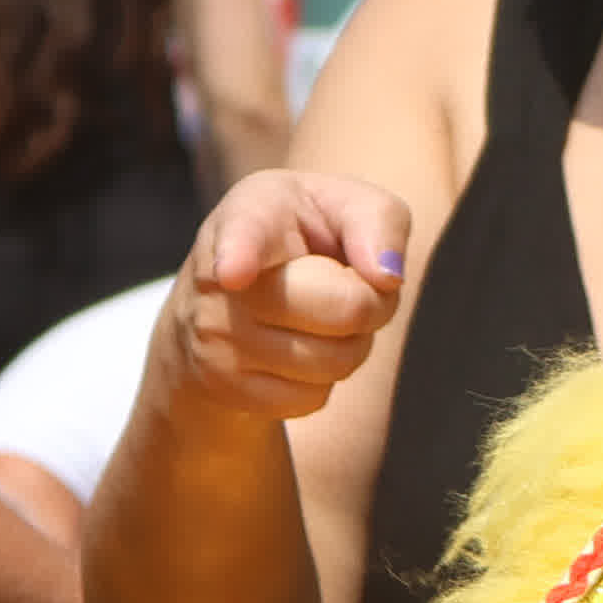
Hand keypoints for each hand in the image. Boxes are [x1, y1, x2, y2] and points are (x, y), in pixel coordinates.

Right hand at [150, 170, 411, 431]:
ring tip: (320, 316)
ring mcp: (216, 339)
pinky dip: (323, 378)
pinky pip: (312, 398)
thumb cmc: (301, 237)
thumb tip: (387, 278)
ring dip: (351, 342)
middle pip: (346, 308)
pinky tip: (297, 347)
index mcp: (250, 215)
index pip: (243, 234)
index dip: (240, 253)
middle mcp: (220, 279)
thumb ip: (378, 219)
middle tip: (350, 285)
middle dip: (371, 302)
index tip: (234, 272)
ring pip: (336, 360)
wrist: (228, 293)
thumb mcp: (342, 204)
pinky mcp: (225, 388)